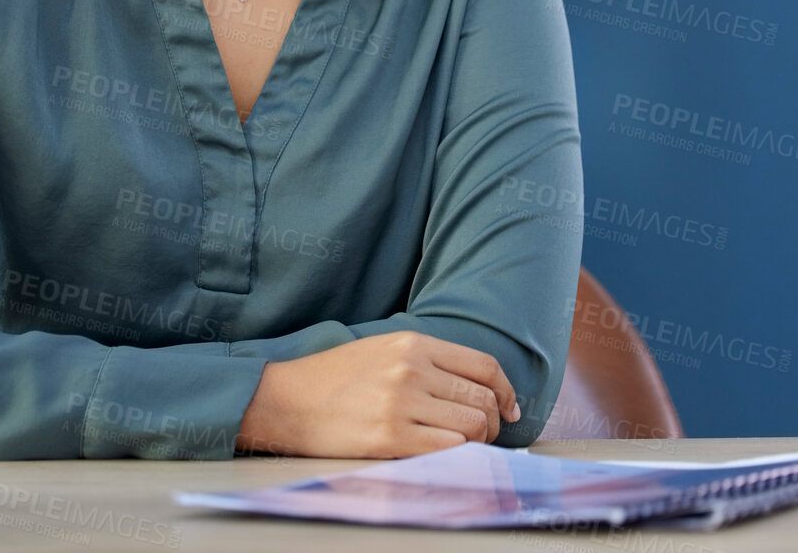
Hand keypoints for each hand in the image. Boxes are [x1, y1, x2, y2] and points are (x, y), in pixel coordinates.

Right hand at [235, 330, 519, 458]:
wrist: (286, 400)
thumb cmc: (334, 378)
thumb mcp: (381, 349)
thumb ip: (425, 361)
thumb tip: (476, 389)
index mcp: (412, 343)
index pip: (483, 366)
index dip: (507, 391)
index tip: (511, 408)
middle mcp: (411, 370)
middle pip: (482, 399)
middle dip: (493, 422)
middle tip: (484, 434)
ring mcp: (401, 403)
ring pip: (472, 426)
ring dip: (478, 441)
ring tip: (464, 446)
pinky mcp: (390, 437)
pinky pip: (449, 449)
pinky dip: (457, 455)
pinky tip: (445, 455)